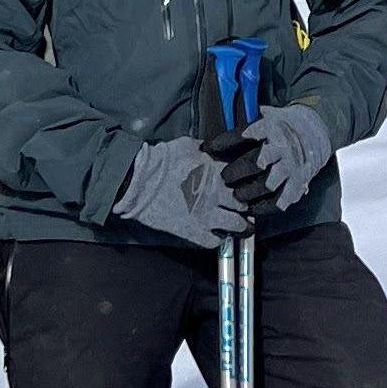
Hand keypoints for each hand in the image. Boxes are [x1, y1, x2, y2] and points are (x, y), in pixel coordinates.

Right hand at [113, 140, 251, 247]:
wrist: (139, 182)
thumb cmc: (160, 161)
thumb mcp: (187, 146)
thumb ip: (204, 149)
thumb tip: (208, 149)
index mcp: (217, 174)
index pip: (242, 179)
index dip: (245, 182)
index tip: (246, 184)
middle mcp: (217, 197)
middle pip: (244, 204)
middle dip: (247, 205)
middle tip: (247, 206)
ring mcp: (207, 217)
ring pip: (237, 226)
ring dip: (242, 226)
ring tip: (243, 226)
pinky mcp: (194, 232)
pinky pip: (214, 241)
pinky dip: (219, 239)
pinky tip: (218, 235)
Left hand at [216, 101, 333, 215]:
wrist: (315, 130)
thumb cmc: (282, 125)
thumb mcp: (266, 116)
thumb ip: (245, 126)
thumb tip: (214, 138)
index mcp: (270, 127)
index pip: (243, 134)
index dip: (224, 142)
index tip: (209, 149)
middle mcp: (281, 147)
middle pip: (255, 163)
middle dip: (235, 172)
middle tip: (224, 178)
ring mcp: (291, 165)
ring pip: (267, 185)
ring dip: (248, 192)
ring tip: (237, 195)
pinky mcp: (298, 181)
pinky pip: (282, 200)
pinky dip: (266, 207)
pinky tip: (254, 208)